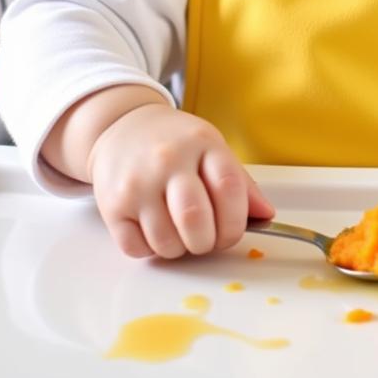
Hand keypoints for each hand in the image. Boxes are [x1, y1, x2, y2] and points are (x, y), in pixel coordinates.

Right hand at [87, 103, 274, 258]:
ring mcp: (137, 183)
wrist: (123, 127)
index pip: (229, 189)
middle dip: (208, 242)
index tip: (233, 231)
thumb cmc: (174, 142)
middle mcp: (168, 160)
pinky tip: (155, 229)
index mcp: (202, 144)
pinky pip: (137, 249)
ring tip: (180, 232)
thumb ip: (240, 183)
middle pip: (195, 220)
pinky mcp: (111, 204)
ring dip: (180, 249)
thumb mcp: (212, 148)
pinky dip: (151, 250)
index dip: (236, 222)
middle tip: (207, 239)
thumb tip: (266, 215)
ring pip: (166, 242)